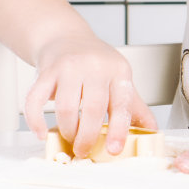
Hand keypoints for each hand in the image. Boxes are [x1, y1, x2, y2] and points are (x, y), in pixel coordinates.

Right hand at [26, 32, 156, 158]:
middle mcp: (94, 66)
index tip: (113, 150)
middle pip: (92, 109)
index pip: (121, 104)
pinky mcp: (46, 71)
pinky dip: (36, 121)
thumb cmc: (95, 63)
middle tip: (84, 151)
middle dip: (87, 137)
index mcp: (118, 70)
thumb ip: (134, 106)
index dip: (118, 130)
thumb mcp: (119, 78)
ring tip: (70, 138)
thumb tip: (153, 132)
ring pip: (66, 107)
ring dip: (67, 130)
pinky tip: (42, 132)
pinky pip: (35, 100)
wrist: (65, 37)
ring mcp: (68, 67)